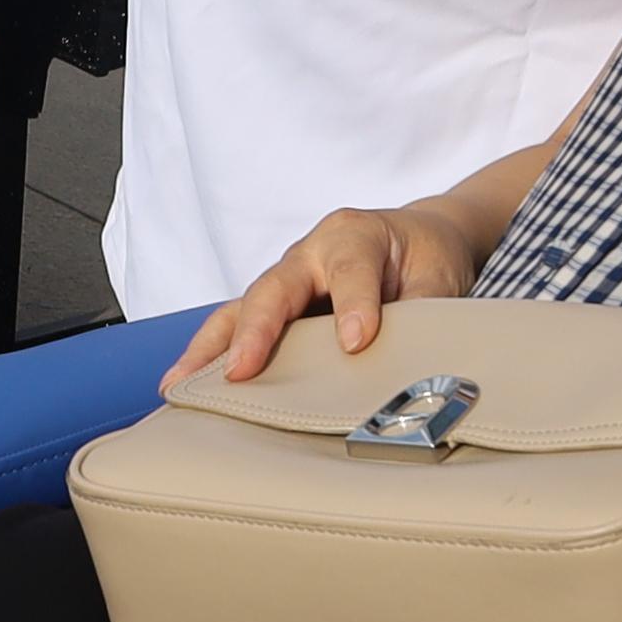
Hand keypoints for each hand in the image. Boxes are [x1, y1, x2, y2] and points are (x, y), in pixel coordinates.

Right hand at [174, 198, 491, 384]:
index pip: (351, 272)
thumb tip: (420, 365)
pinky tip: (186, 386)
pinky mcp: (275, 307)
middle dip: (256, 330)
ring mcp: (285, 280)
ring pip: (240, 309)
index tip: (356, 343)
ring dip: (210, 349)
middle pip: (274, 289)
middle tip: (240, 370)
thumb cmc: (424, 254)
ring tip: (180, 386)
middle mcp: (310, 253)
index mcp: (355, 235)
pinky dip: (211, 356)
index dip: (353, 307)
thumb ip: (428, 311)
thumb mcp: (440, 274)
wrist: (414, 237)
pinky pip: (236, 327)